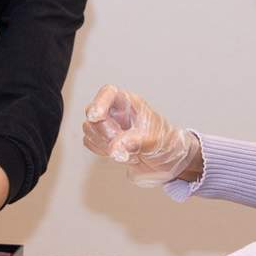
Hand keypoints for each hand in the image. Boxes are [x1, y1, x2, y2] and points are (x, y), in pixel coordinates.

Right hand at [82, 85, 199, 186]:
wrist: (167, 161)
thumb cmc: (165, 142)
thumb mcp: (154, 140)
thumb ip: (134, 142)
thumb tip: (115, 148)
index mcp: (129, 103)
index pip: (108, 93)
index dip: (99, 102)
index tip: (96, 116)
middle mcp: (115, 112)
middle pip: (94, 116)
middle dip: (107, 134)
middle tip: (124, 145)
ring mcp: (108, 126)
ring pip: (89, 129)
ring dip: (105, 145)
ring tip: (127, 151)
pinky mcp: (103, 141)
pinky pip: (89, 143)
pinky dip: (101, 151)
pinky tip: (120, 154)